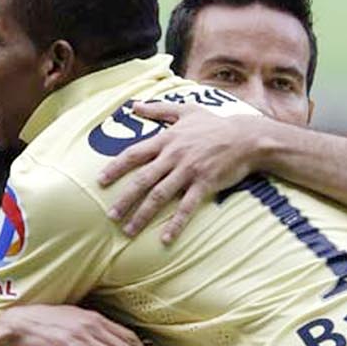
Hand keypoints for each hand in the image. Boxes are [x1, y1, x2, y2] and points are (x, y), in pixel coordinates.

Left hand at [98, 101, 274, 242]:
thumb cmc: (214, 124)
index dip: (116, 168)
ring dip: (142, 215)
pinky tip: (164, 240)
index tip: (100, 181)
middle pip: (143, 180)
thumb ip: (158, 109)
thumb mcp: (186, 110)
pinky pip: (186, 207)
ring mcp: (189, 171)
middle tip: (110, 216)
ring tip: (128, 231)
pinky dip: (175, 224)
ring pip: (159, 196)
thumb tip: (134, 106)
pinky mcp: (204, 184)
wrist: (246, 137)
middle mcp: (174, 156)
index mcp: (167, 139)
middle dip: (124, 199)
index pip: (134, 154)